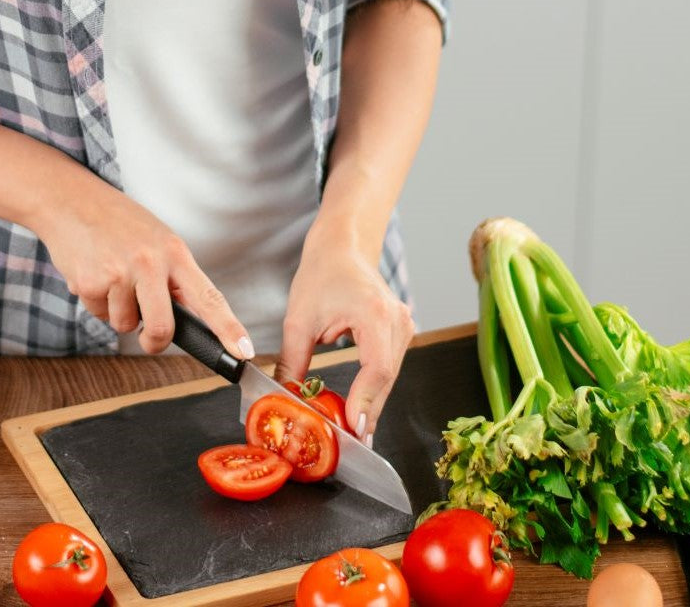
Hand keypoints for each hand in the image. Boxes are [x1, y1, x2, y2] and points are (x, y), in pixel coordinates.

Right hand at [35, 169, 253, 359]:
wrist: (72, 200)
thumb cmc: (118, 222)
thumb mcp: (157, 240)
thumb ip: (173, 277)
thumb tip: (188, 318)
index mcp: (175, 252)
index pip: (209, 297)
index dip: (228, 328)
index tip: (243, 352)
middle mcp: (150, 262)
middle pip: (162, 328)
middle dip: (153, 340)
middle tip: (146, 335)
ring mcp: (120, 272)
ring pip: (125, 324)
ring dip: (117, 311)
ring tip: (110, 275)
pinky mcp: (90, 282)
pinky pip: (98, 313)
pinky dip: (95, 301)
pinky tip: (92, 272)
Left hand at [273, 223, 414, 443]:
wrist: (342, 246)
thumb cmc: (322, 273)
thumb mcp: (299, 320)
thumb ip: (293, 363)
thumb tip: (286, 400)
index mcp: (375, 313)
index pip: (376, 370)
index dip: (365, 403)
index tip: (354, 430)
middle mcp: (397, 320)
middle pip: (386, 380)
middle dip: (367, 412)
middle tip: (350, 443)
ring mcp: (404, 325)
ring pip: (390, 377)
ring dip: (371, 403)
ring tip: (352, 431)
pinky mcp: (401, 331)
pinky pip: (390, 367)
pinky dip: (375, 388)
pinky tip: (359, 407)